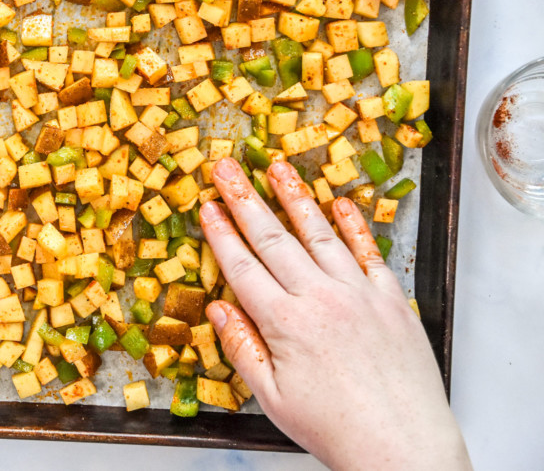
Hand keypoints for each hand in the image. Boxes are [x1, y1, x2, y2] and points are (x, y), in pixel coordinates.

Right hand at [200, 158, 470, 470]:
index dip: (220, 233)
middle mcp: (321, 298)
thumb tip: (218, 309)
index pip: (242, 266)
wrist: (403, 447)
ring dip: (294, 197)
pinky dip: (353, 225)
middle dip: (244, 199)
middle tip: (226, 168)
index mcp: (286, 323)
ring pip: (319, 233)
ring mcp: (358, 294)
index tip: (207, 205)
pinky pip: (368, 252)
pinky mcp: (390, 300)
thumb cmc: (336, 430)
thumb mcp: (272, 398)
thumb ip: (242, 349)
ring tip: (276, 168)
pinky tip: (339, 203)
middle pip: (273, 238)